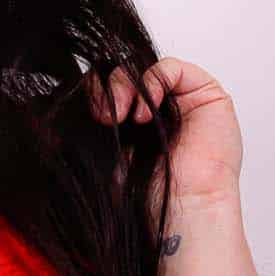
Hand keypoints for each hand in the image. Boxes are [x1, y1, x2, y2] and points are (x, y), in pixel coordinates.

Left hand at [87, 55, 242, 208]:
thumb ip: (99, 123)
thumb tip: (69, 103)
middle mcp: (160, 106)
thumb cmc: (152, 191)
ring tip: (121, 116)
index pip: (111, 87)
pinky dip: (152, 82)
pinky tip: (144, 114)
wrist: (184, 207)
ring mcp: (183, 97)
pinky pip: (170, 68)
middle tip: (105, 116)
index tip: (90, 116)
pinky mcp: (205, 92)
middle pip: (126, 73)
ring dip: (126, 85)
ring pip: (145, 67)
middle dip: (109, 88)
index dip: (97, 93)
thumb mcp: (110, 154)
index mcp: (135, 120)